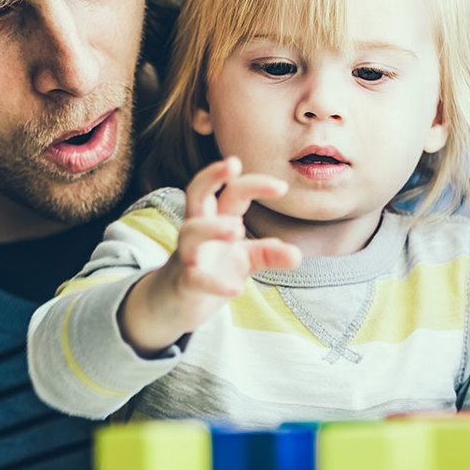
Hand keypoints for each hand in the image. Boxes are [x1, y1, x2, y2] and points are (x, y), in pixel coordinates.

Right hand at [120, 157, 302, 355]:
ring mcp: (188, 256)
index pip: (232, 192)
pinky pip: (195, 279)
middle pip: (196, 194)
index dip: (254, 184)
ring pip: (190, 232)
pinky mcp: (184, 284)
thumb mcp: (243, 260)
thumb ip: (267, 254)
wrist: (172, 306)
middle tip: (232, 163)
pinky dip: (215, 283)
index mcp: (216, 221)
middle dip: (211, 176)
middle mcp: (199, 233)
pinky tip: (237, 289)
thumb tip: (297, 254)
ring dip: (212, 227)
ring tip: (238, 229)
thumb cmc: (210, 272)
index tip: (282, 187)